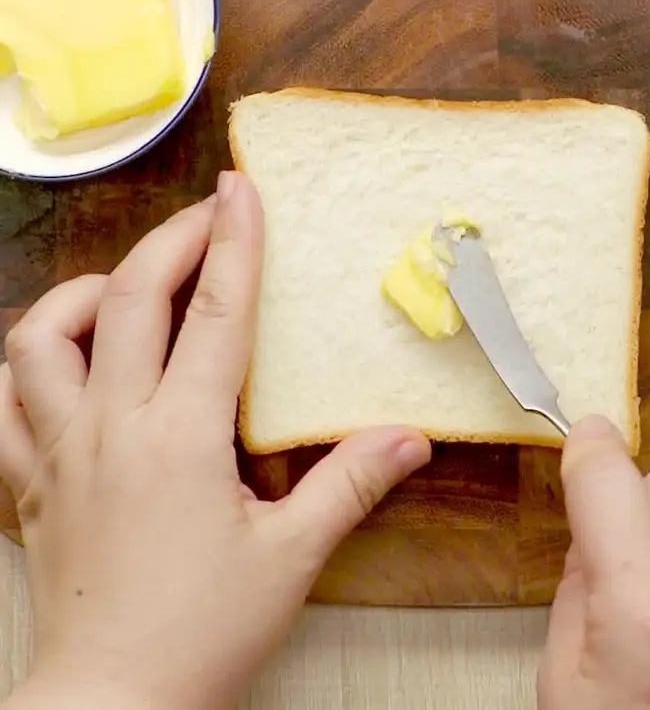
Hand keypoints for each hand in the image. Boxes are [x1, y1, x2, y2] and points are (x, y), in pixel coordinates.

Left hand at [0, 172, 431, 709]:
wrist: (111, 709)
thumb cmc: (202, 634)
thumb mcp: (291, 558)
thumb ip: (351, 484)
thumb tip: (411, 437)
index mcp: (181, 438)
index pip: (215, 315)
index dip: (234, 243)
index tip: (241, 189)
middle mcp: (111, 428)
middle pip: (131, 300)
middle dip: (172, 240)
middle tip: (207, 214)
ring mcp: (57, 452)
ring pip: (41, 338)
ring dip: (86, 294)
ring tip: (128, 289)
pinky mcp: (27, 485)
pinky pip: (3, 404)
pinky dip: (28, 365)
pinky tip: (64, 363)